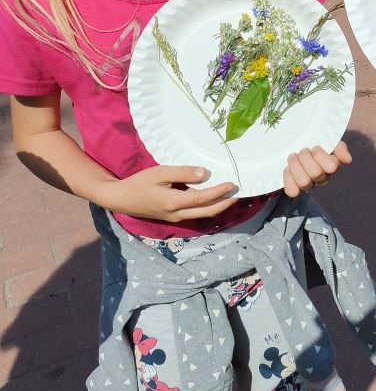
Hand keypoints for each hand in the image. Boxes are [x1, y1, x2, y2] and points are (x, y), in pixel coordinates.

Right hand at [108, 165, 236, 221]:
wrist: (121, 199)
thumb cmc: (139, 183)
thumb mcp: (160, 172)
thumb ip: (183, 173)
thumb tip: (205, 174)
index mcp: (173, 202)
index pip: (203, 199)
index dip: (220, 192)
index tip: (233, 183)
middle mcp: (177, 214)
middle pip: (208, 212)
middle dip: (225, 203)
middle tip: (239, 193)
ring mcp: (175, 218)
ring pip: (202, 214)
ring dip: (218, 206)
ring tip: (231, 195)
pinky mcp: (173, 217)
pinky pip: (195, 213)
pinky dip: (208, 207)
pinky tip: (213, 198)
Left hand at [283, 141, 350, 196]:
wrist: (298, 146)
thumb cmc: (316, 144)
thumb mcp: (329, 141)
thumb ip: (340, 148)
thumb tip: (348, 160)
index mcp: (332, 167)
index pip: (331, 166)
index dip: (320, 155)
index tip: (315, 147)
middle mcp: (322, 178)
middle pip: (315, 173)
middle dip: (305, 157)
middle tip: (302, 150)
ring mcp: (309, 185)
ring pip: (303, 182)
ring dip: (295, 165)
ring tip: (293, 157)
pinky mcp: (295, 189)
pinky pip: (292, 191)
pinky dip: (288, 178)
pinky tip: (288, 169)